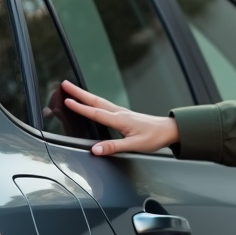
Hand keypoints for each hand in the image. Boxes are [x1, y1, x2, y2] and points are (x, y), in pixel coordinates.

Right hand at [61, 80, 179, 155]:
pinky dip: (95, 101)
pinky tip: (93, 103)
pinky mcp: (125, 115)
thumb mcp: (134, 145)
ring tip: (74, 90)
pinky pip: (105, 105)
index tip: (67, 101)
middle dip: (79, 93)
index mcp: (120, 119)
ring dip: (85, 96)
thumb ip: (114, 147)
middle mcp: (119, 113)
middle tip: (65, 84)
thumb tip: (95, 150)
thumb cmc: (154, 137)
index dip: (80, 107)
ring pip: (100, 101)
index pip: (95, 112)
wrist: (170, 130)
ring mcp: (122, 113)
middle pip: (95, 101)